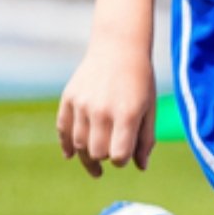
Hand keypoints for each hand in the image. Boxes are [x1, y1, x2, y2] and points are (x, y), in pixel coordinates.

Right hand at [56, 39, 156, 177]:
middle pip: (97, 153)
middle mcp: (102, 110)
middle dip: (105, 157)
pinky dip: (66, 145)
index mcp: (127, 114)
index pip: (119, 155)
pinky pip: (63, 129)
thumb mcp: (150, 108)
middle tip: (112, 151)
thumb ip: (146, 139)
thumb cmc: (140, 80)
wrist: (119, 47)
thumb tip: (141, 167)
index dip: (123, 160)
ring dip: (87, 155)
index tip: (126, 155)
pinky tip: (71, 155)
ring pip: (79, 145)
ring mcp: (82, 104)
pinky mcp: (69, 98)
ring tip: (95, 160)